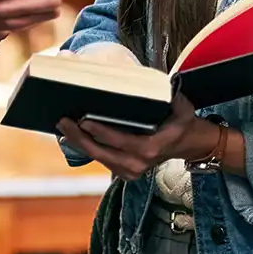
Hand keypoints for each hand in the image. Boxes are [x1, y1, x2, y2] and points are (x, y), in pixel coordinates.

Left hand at [56, 93, 220, 181]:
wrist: (189, 144)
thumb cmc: (182, 121)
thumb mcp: (181, 105)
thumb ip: (169, 94)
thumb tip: (157, 81)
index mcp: (150, 149)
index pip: (120, 141)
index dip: (100, 132)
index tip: (83, 120)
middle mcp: (137, 164)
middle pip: (101, 152)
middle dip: (80, 137)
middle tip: (63, 121)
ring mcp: (130, 171)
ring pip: (98, 157)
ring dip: (79, 142)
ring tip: (63, 125)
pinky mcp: (124, 172)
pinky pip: (101, 159)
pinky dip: (86, 146)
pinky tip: (73, 134)